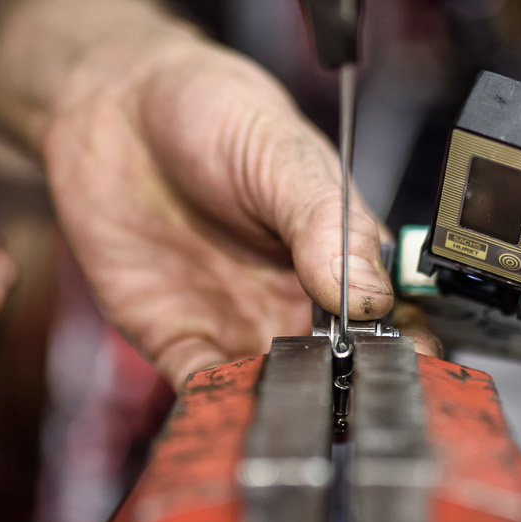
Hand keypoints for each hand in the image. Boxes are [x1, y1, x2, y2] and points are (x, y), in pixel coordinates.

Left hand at [0, 0, 403, 385]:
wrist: (113, 104)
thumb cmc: (209, 111)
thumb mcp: (281, 152)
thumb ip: (324, 223)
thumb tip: (370, 291)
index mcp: (341, 254)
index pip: (395, 320)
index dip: (407, 351)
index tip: (407, 368)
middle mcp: (296, 301)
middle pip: (342, 372)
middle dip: (352, 396)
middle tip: (353, 403)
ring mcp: (238, 325)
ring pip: (279, 396)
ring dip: (289, 413)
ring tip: (296, 415)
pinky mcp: (177, 340)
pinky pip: (205, 395)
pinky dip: (220, 416)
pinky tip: (233, 417)